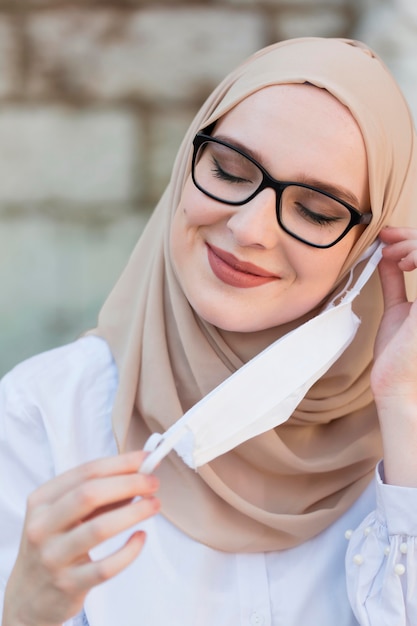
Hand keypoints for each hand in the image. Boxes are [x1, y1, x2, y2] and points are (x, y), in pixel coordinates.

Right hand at [2, 451, 159, 625]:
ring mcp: (53, 557)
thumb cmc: (55, 543)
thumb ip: (100, 494)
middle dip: (128, 483)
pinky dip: (129, 551)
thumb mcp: (66, 514)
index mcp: (42, 500)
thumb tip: (139, 472)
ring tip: (154, 505)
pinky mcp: (68, 585)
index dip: (121, 463)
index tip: (146, 459)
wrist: (30, 594)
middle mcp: (42, 526)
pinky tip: (140, 538)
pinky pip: (106, 567)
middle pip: (90, 494)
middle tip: (153, 483)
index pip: (86, 472)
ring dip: (134, 513)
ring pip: (99, 529)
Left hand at [371, 227, 416, 485]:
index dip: (413, 238)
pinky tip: (402, 265)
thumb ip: (395, 282)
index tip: (387, 238)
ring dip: (414, 245)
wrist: (393, 381)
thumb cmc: (397, 352)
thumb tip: (388, 255)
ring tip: (392, 257)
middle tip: (386, 240)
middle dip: (411, 237)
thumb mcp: (398, 307)